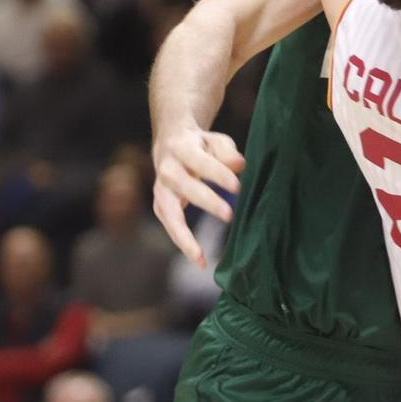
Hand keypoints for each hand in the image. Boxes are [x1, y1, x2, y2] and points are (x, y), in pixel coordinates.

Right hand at [152, 118, 244, 267]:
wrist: (170, 144)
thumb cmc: (201, 145)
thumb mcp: (216, 141)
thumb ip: (227, 152)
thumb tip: (240, 165)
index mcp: (181, 148)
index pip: (200, 162)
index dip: (218, 174)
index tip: (237, 186)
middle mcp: (167, 170)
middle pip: (185, 187)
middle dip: (207, 202)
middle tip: (229, 215)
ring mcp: (160, 190)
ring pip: (170, 215)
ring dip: (185, 236)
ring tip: (201, 257)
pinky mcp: (160, 206)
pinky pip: (170, 226)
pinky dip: (183, 243)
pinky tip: (200, 260)